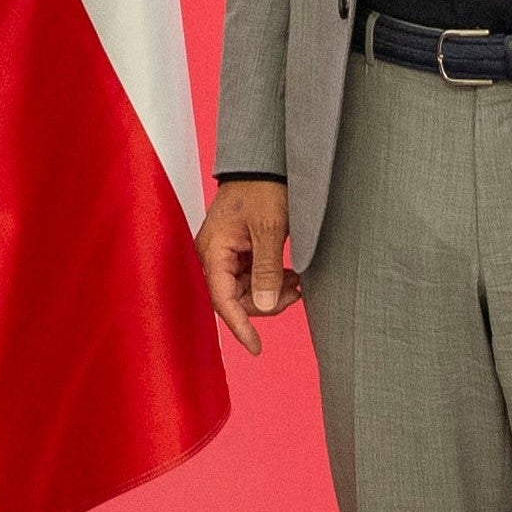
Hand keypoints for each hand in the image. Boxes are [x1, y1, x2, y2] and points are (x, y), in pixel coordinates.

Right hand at [196, 180, 301, 355]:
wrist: (264, 163)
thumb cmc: (262, 188)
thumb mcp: (269, 229)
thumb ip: (266, 270)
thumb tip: (263, 307)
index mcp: (213, 251)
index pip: (223, 300)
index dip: (240, 327)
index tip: (256, 348)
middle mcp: (214, 254)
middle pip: (236, 299)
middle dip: (267, 302)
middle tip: (297, 291)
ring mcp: (225, 252)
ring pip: (247, 291)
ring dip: (272, 292)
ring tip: (298, 281)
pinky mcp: (238, 249)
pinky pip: (251, 276)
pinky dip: (271, 280)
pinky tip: (290, 274)